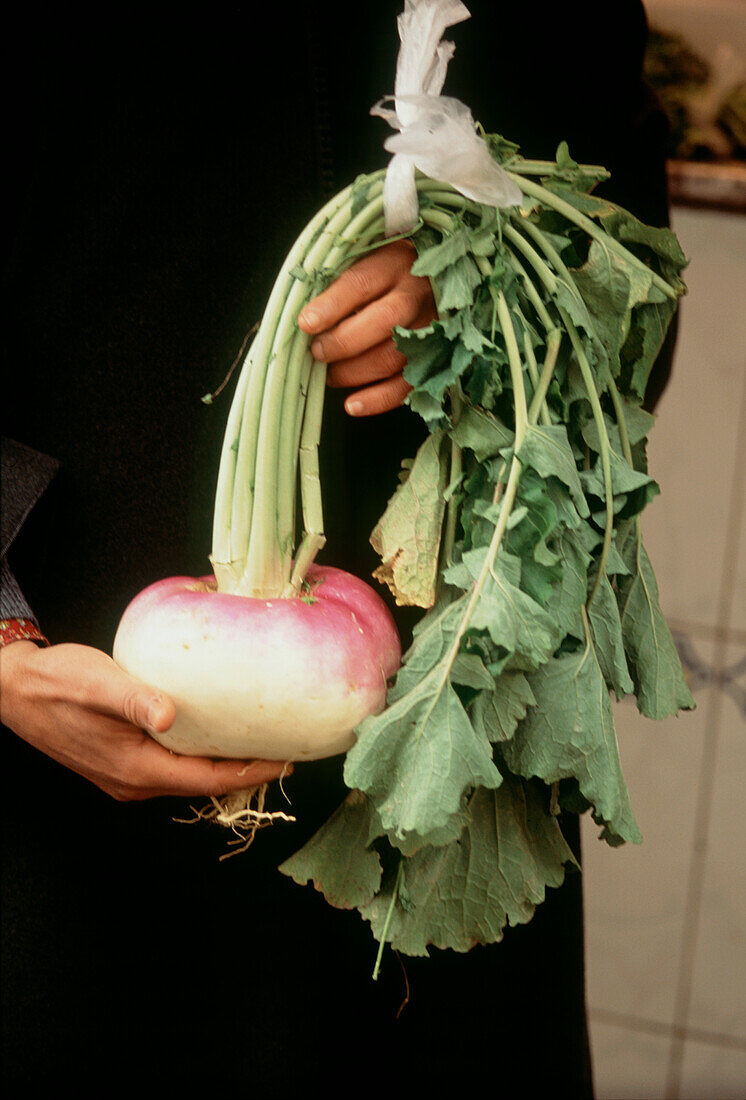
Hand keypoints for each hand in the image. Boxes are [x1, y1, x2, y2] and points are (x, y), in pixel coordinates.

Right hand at [0, 641, 290, 800]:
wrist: (15, 690)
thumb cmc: (57, 681)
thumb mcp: (98, 683)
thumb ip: (134, 699)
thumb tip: (170, 715)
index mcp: (135, 768)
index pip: (207, 780)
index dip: (249, 772)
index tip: (285, 760)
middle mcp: (133, 782)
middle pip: (202, 785)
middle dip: (245, 771)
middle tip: (284, 750)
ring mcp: (125, 777)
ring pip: (187, 779)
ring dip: (223, 766)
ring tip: (259, 744)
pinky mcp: (120, 764)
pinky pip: (172, 769)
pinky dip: (200, 758)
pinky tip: (214, 737)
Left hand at [297, 239, 435, 416]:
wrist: (432, 280)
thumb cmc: (384, 274)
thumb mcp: (364, 262)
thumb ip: (338, 286)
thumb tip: (305, 321)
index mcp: (394, 263)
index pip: (361, 283)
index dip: (332, 305)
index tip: (306, 323)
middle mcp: (416, 294)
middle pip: (385, 321)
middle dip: (344, 342)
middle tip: (318, 352)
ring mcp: (431, 328)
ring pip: (395, 356)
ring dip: (355, 372)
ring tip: (329, 375)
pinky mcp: (436, 358)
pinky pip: (408, 385)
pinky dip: (378, 399)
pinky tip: (353, 404)